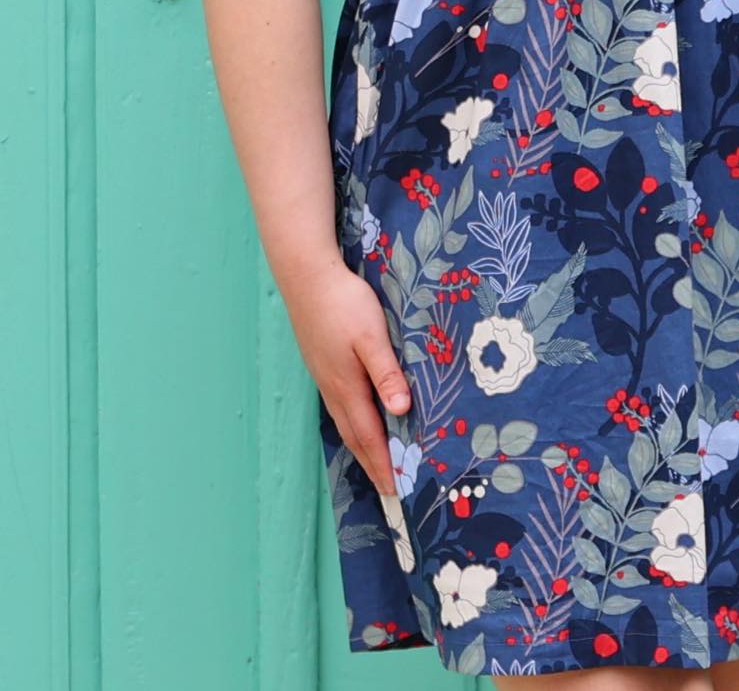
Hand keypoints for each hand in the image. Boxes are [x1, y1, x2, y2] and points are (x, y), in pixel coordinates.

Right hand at [281, 258, 411, 495]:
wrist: (307, 276)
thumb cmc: (344, 303)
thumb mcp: (371, 335)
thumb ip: (385, 372)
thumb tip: (401, 411)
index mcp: (348, 386)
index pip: (370, 435)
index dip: (384, 463)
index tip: (396, 490)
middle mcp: (333, 388)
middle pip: (355, 436)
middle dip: (373, 464)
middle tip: (389, 491)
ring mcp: (324, 377)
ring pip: (346, 421)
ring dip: (362, 446)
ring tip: (376, 464)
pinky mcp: (322, 364)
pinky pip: (339, 406)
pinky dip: (352, 424)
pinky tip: (356, 420)